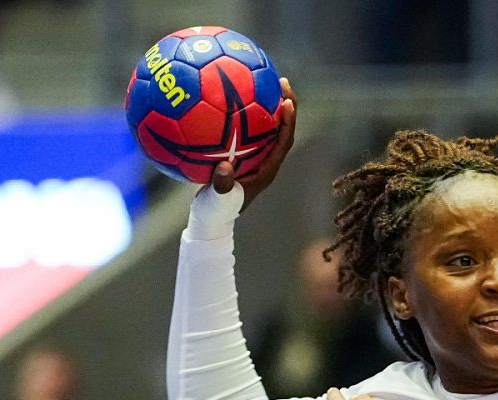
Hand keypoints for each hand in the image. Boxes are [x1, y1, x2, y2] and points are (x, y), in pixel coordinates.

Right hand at [208, 77, 297, 208]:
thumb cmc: (215, 214)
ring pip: (262, 126)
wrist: (208, 222)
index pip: (284, 142)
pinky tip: (223, 96)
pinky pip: (241, 129)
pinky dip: (237, 113)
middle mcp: (262, 161)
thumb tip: (224, 169)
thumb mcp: (217, 203)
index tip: (287, 102)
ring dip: (263, 104)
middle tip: (279, 80)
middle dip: (282, 104)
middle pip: (279, 128)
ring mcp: (251, 158)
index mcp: (265, 170)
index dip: (288, 122)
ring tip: (258, 79)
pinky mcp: (237, 155)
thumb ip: (222, 188)